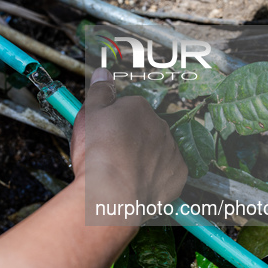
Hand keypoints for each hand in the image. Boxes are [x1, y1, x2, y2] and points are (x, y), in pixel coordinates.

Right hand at [71, 69, 187, 222]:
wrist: (111, 194)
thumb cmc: (97, 154)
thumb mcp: (89, 114)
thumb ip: (99, 91)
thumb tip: (103, 73)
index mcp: (138, 107)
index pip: (126, 109)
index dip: (111, 124)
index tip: (101, 137)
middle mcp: (160, 125)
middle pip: (143, 129)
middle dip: (129, 140)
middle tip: (109, 155)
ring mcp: (171, 151)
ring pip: (156, 150)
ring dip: (143, 158)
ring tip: (122, 173)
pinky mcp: (178, 175)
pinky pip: (167, 173)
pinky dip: (155, 177)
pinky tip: (137, 183)